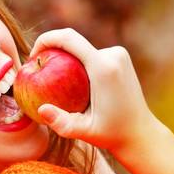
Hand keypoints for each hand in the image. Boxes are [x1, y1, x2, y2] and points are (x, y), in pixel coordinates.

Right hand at [28, 28, 156, 154]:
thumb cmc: (111, 134)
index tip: (33, 56)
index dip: (46, 40)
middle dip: (53, 52)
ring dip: (66, 60)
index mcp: (103, 67)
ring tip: (55, 83)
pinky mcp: (120, 57)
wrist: (140, 133)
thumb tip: (41, 109)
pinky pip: (92, 54)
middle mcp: (113, 55)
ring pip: (82, 49)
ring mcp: (119, 54)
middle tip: (38, 73)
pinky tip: (71, 84)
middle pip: (74, 43)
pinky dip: (78, 63)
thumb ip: (62, 123)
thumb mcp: (85, 132)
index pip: (68, 38)